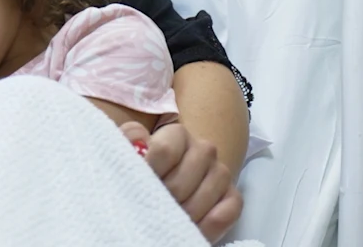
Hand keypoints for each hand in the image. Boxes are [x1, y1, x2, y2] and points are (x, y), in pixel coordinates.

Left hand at [121, 121, 242, 241]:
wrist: (167, 188)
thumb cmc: (145, 169)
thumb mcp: (129, 151)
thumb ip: (128, 142)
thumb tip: (138, 145)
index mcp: (176, 134)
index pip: (165, 150)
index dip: (150, 171)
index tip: (138, 185)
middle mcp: (203, 149)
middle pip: (182, 180)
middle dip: (164, 199)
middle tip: (151, 208)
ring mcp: (220, 172)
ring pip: (205, 196)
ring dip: (183, 214)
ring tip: (166, 219)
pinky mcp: (233, 196)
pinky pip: (226, 212)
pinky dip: (207, 226)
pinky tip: (190, 228)